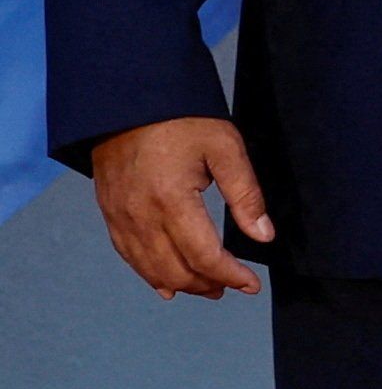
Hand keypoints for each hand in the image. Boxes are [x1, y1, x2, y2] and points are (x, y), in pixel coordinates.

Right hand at [89, 117, 270, 297]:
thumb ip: (246, 195)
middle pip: (175, 271)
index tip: (251, 284)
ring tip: (208, 288)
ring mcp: (119, 215)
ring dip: (180, 284)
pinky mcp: (109, 210)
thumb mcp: (225, 148)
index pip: (204, 257)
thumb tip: (263, 235)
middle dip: (207, 285)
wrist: (128, 100)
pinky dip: (149, 273)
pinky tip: (165, 284)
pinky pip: (127, 253)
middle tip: (233, 286)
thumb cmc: (180, 119)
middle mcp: (140, 215)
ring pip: (149, 268)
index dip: (231, 276)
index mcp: (171, 201)